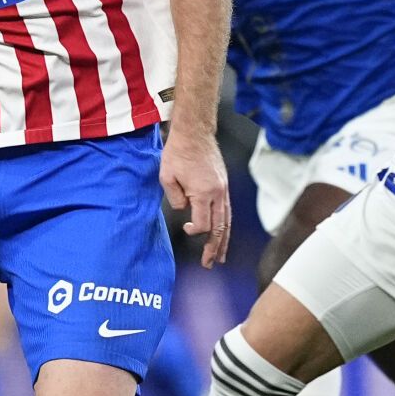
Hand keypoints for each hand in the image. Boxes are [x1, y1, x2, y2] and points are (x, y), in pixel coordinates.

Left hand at [161, 127, 230, 267]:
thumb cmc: (178, 152)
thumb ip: (175, 198)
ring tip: (221, 256)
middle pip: (220, 228)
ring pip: (227, 221)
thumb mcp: (167, 177)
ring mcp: (223, 189)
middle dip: (215, 248)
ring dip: (224, 240)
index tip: (187, 228)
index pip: (204, 224)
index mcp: (204, 193)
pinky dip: (226, 225)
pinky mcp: (224, 185)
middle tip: (210, 263)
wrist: (195, 133)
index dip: (196, 231)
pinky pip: (228, 210)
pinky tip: (224, 233)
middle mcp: (218, 193)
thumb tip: (185, 209)